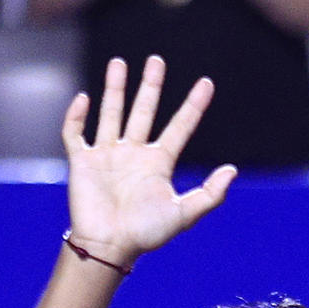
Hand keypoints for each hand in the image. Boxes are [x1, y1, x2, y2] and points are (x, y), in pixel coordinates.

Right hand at [61, 56, 236, 267]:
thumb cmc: (145, 234)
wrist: (109, 247)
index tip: (207, 83)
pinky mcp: (82, 162)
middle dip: (150, 86)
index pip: (180, 127)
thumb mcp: (183, 215)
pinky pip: (75, 133)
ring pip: (111, 113)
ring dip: (115, 88)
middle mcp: (134, 154)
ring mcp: (107, 156)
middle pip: (144, 111)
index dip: (193, 106)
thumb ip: (209, 194)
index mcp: (158, 163)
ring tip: (119, 62)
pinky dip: (76, 116)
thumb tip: (232, 170)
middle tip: (156, 60)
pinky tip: (84, 99)